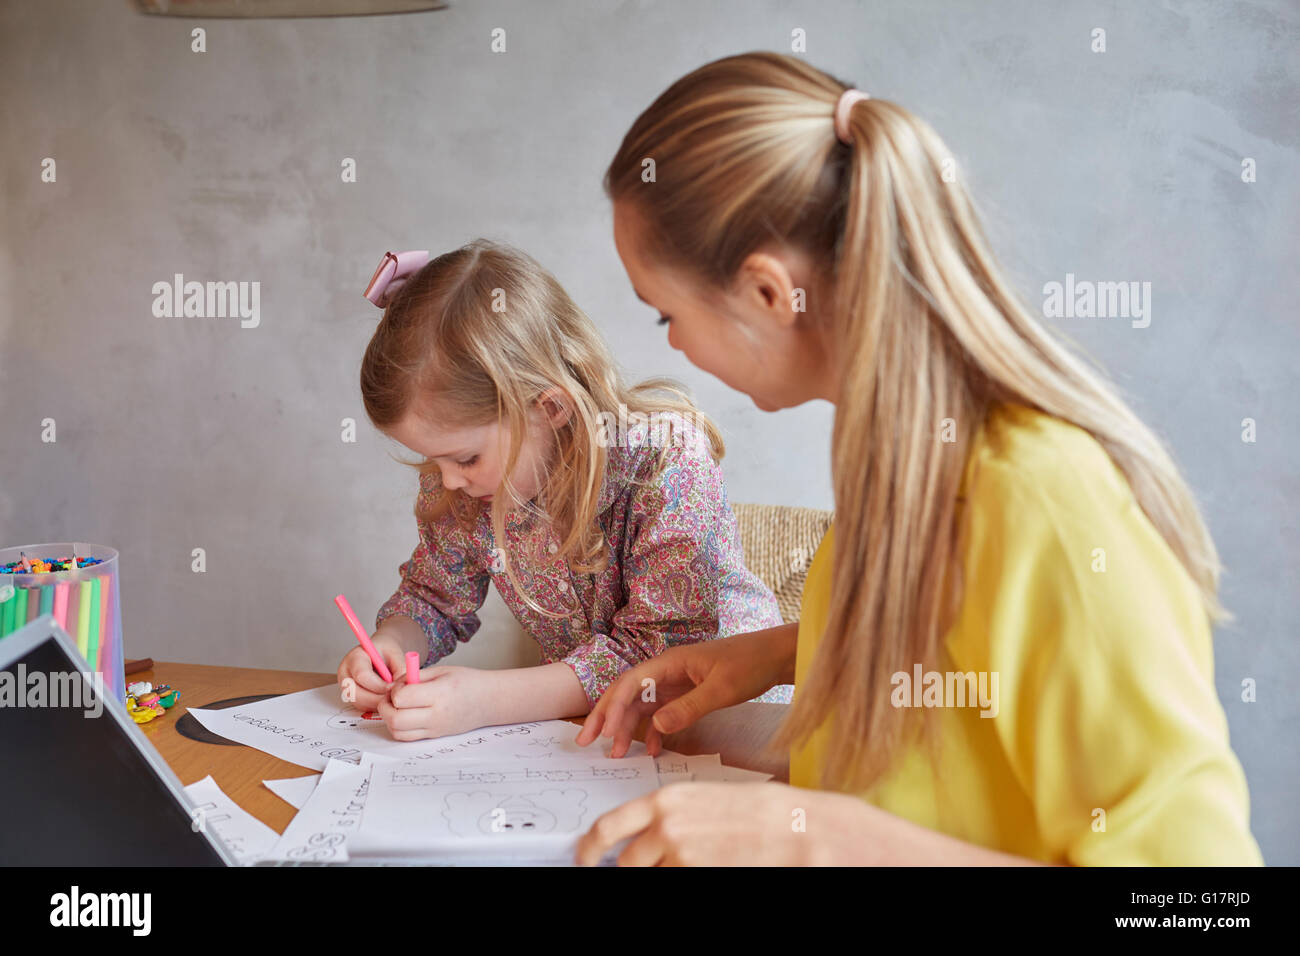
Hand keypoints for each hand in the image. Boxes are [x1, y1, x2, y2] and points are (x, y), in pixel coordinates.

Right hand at [336, 632, 403, 711]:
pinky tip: (387, 699)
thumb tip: (402, 686)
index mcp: (354, 658)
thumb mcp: (395, 653)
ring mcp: (346, 687)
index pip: (362, 675)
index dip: (379, 685)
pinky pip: (363, 707)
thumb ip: (400, 668)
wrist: (379, 653)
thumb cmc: (386, 651)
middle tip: (395, 699)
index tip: (394, 688)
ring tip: (392, 697)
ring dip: (378, 704)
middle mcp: (345, 673)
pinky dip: (376, 706)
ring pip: (359, 703)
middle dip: (378, 699)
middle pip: (356, 693)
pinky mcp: (351, 697)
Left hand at [377, 664, 490, 740]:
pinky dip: (399, 727)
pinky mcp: (433, 736)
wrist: (489, 701)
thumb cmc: (467, 682)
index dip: (395, 690)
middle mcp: (436, 715)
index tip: (401, 684)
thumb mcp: (441, 671)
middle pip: (395, 719)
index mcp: (439, 694)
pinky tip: (405, 714)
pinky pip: (407, 737)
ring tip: (398, 706)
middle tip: (390, 697)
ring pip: (397, 732)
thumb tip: (391, 687)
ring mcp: (435, 729)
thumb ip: (414, 677)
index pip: (402, 698)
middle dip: (385, 707)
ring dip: (390, 719)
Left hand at [574, 782, 871, 865]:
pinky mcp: (694, 877)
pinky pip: (676, 883)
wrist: (793, 829)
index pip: (609, 826)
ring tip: (697, 860)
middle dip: (632, 870)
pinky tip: (709, 866)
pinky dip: (685, 878)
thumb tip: (645, 836)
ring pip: (653, 876)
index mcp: (665, 801)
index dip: (589, 847)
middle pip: (627, 863)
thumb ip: (670, 815)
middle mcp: (666, 828)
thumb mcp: (703, 800)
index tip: (584, 858)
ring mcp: (680, 858)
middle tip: (643, 868)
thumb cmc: (756, 810)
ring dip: (666, 873)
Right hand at [576, 624, 796, 756]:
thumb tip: (655, 727)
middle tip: (587, 743)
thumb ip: (688, 708)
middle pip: (627, 693)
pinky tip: (651, 750)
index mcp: (669, 662)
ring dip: (626, 728)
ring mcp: (675, 682)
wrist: (775, 656)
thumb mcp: (720, 689)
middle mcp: (666, 671)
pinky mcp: (686, 693)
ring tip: (616, 754)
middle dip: (606, 717)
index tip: (601, 733)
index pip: (629, 683)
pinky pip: (660, 713)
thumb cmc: (750, 664)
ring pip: (641, 706)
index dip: (611, 708)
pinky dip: (652, 731)